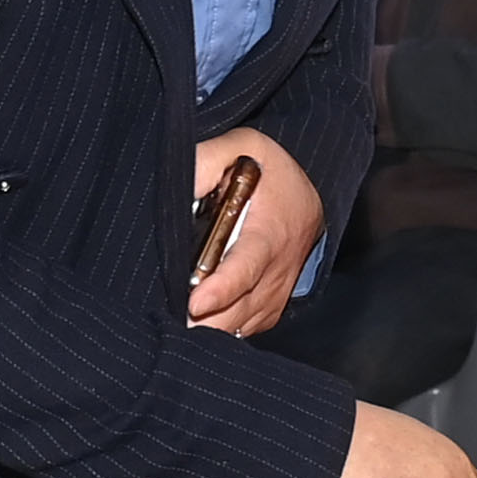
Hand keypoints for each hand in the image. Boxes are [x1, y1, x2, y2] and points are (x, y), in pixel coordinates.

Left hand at [186, 129, 321, 335]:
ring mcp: (274, 293)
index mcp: (268, 234)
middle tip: (169, 323)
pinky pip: (243, 329)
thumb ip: (209, 159)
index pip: (246, 267)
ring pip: (239, 326)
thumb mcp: (244, 147)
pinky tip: (197, 323)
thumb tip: (182, 186)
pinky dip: (220, 330)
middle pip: (238, 309)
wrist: (308, 197)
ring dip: (208, 329)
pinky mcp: (270, 307)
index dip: (222, 288)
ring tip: (174, 328)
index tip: (195, 301)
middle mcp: (276, 270)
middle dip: (204, 321)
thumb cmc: (271, 173)